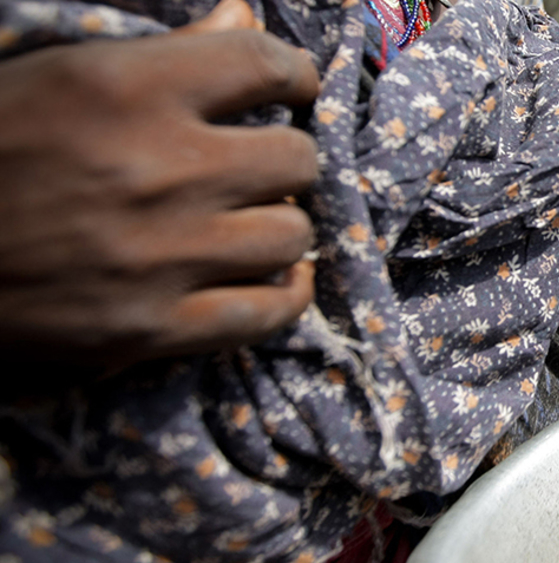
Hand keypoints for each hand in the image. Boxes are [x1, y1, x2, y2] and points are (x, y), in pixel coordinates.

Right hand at [0, 0, 319, 366]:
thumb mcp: (58, 75)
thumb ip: (164, 48)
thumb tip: (244, 13)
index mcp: (125, 87)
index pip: (264, 63)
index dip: (294, 76)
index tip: (291, 89)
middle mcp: (156, 169)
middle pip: (294, 159)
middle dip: (284, 158)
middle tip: (258, 167)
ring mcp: (159, 255)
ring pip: (290, 235)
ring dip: (279, 226)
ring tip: (250, 222)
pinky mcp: (151, 328)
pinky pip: (269, 313)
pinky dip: (284, 294)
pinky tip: (275, 278)